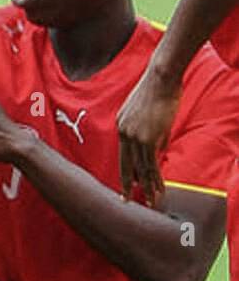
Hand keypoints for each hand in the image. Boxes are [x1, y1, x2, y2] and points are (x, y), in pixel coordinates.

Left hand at [116, 62, 180, 206]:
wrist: (160, 79)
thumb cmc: (156, 92)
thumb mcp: (145, 113)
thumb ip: (147, 133)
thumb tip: (155, 150)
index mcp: (120, 125)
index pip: (123, 153)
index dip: (127, 170)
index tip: (127, 183)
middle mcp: (123, 132)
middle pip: (126, 164)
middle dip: (127, 184)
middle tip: (126, 200)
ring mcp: (134, 136)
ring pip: (140, 167)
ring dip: (147, 186)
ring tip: (151, 200)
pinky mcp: (147, 138)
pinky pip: (151, 163)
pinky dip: (155, 178)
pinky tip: (158, 188)